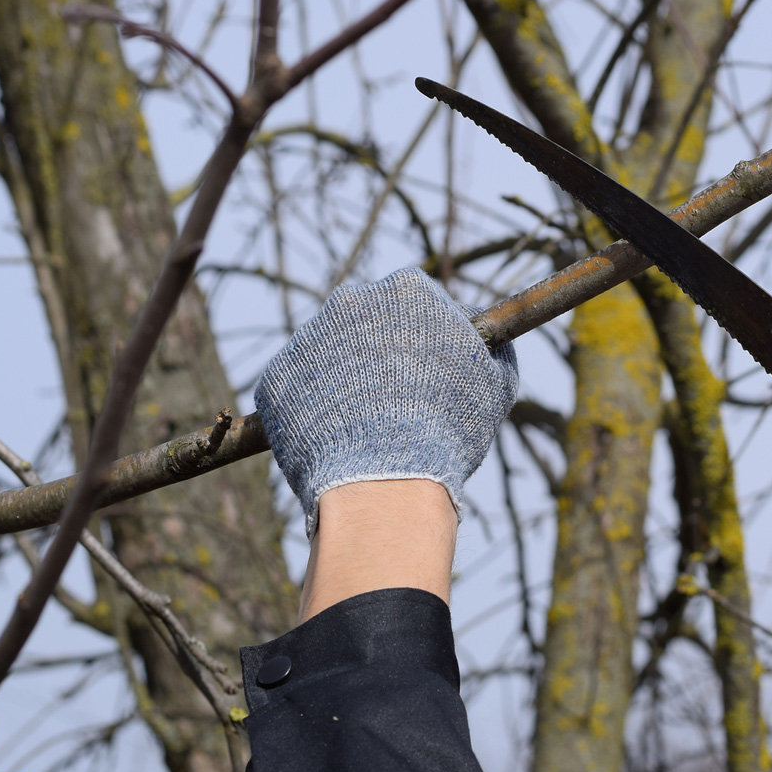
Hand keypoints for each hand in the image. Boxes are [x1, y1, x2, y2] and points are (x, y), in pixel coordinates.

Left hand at [254, 267, 517, 534]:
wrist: (384, 480)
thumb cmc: (448, 429)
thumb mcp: (496, 387)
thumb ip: (495, 354)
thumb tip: (495, 347)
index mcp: (407, 291)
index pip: (415, 299)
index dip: (424, 333)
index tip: (429, 365)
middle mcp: (351, 301)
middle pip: (365, 319)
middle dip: (377, 349)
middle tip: (395, 397)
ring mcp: (306, 338)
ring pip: (326, 355)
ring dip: (342, 380)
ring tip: (365, 428)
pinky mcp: (275, 377)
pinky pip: (296, 390)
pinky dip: (311, 411)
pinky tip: (335, 440)